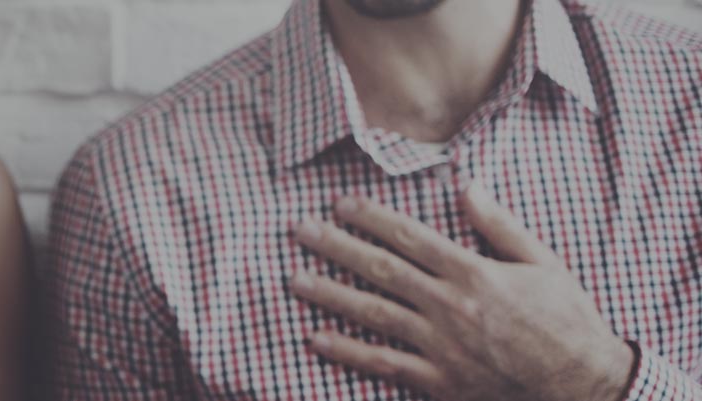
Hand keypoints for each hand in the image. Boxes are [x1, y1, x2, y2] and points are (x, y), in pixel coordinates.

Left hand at [289, 185, 635, 400]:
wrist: (582, 383)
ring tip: (295, 279)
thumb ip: (500, 226)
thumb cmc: (566, 320)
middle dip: (336, 248)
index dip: (370, 219)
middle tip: (299, 231)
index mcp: (474, 273)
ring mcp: (442, 345)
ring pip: (374, 313)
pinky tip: (316, 338)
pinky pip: (384, 363)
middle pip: (382, 269)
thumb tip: (467, 186)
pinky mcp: (439, 380)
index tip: (339, 205)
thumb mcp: (543, 264)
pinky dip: (348, 351)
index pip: (409, 237)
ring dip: (330, 294)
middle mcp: (451, 305)